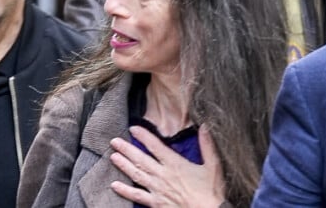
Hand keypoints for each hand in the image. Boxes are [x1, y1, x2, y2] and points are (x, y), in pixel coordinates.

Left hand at [109, 124, 225, 207]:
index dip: (143, 136)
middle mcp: (163, 175)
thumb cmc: (212, 193)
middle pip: (141, 159)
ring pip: (136, 175)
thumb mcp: (213, 167)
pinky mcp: (156, 204)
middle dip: (126, 149)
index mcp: (175, 164)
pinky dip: (125, 191)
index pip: (155, 146)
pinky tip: (115, 185)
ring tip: (112, 156)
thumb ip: (207, 146)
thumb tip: (205, 126)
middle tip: (114, 141)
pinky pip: (138, 196)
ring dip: (123, 165)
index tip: (133, 128)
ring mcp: (158, 190)